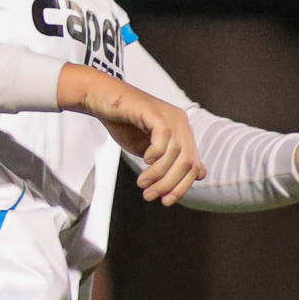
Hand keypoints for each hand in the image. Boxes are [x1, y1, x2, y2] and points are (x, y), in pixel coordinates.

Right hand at [57, 64, 204, 205]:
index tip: (165, 201)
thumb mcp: (149, 150)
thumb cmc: (124, 123)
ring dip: (158, 174)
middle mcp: (181, 122)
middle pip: (188, 162)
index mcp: (182, 132)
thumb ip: (168, 163)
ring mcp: (170, 115)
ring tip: (142, 183)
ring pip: (175, 154)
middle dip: (170, 184)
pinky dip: (155, 154)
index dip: (182, 187)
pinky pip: (164, 138)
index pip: (194, 166)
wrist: (102, 98)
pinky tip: (144, 159)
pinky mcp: (155, 111)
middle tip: (150, 195)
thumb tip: (197, 176)